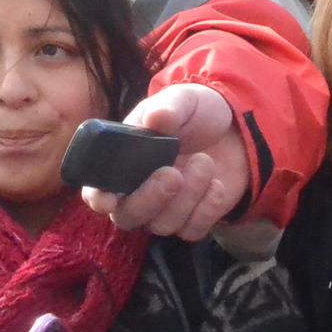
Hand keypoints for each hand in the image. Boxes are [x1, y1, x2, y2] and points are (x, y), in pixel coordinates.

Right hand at [81, 83, 246, 241]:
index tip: (109, 199)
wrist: (234, 130)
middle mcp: (138, 192)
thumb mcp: (184, 100)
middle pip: (128, 218)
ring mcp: (165, 210)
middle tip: (173, 173)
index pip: (96, 190)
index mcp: (123, 162)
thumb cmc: (196, 114)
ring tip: (205, 161)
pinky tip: (217, 183)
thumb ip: (169, 107)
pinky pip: (192, 231)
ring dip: (187, 196)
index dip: (97, 197)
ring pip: (163, 225)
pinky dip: (207, 209)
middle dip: (149, 199)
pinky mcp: (192, 221)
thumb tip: (156, 119)